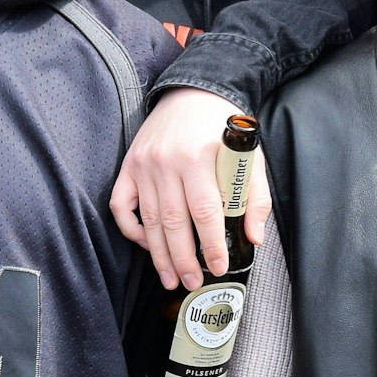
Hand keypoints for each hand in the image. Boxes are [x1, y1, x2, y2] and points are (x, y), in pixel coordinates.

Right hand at [110, 87, 273, 289]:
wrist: (193, 94)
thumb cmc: (223, 129)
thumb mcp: (249, 158)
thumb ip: (256, 198)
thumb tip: (254, 238)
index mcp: (200, 157)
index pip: (206, 212)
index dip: (212, 245)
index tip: (218, 267)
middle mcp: (167, 162)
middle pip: (173, 222)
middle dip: (183, 259)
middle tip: (192, 282)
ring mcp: (144, 164)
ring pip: (148, 220)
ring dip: (159, 254)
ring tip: (170, 278)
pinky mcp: (129, 166)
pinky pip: (121, 205)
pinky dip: (131, 229)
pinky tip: (147, 245)